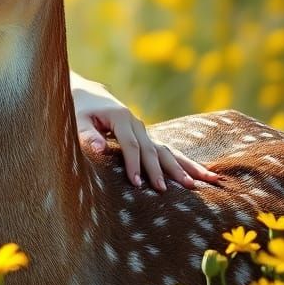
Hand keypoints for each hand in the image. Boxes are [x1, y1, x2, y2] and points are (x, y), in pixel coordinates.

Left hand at [70, 78, 219, 191]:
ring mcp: (144, 130)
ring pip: (167, 150)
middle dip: (161, 171)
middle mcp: (136, 123)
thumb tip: (100, 149)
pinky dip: (184, 162)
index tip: (137, 183)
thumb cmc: (80, 110)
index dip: (134, 164)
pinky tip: (201, 174)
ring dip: (185, 166)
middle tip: (166, 191)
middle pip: (153, 149)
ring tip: (205, 181)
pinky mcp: (146, 136)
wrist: (88, 94)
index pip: (130, 145)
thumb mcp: (78, 120)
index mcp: (121, 117)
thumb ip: (88, 135)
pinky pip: (167, 151)